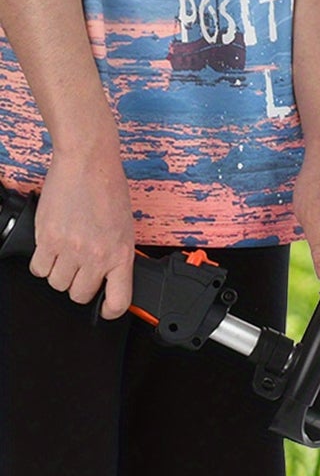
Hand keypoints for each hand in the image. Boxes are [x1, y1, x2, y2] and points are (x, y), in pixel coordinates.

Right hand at [32, 140, 133, 318]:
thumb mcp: (125, 231)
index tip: (106, 309)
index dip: (111, 311)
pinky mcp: (47, 237)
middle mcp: (96, 256)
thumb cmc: (108, 192)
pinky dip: (42, 264)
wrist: (88, 165)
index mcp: (120, 256)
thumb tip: (110, 278)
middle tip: (79, 273)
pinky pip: (39, 268)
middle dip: (78, 287)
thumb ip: (117, 256)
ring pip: (57, 283)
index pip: (119, 301)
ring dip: (59, 275)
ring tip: (64, 258)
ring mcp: (71, 248)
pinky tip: (49, 252)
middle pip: (80, 294)